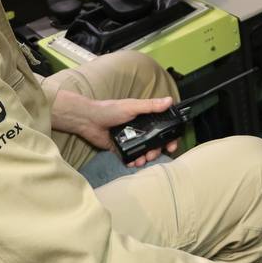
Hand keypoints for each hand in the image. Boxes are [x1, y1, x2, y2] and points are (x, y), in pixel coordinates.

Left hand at [49, 88, 176, 166]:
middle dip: (157, 151)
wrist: (89, 120)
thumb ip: (150, 106)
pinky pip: (131, 157)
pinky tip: (134, 162)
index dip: (169, 137)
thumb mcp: (132, 106)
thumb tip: (169, 100)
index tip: (172, 146)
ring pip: (145, 151)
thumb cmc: (110, 109)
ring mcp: (131, 139)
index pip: (163, 128)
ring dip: (146, 158)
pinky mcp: (122, 148)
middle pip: (155, 143)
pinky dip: (134, 161)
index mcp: (145, 118)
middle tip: (153, 155)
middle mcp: (140, 129)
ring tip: (142, 160)